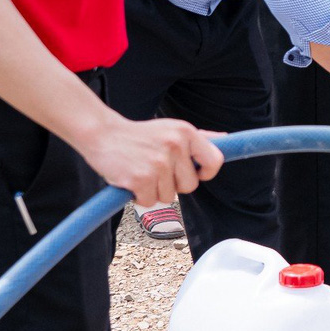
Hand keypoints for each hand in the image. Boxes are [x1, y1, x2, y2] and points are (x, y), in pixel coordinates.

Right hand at [79, 113, 223, 205]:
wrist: (102, 134)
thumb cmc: (140, 135)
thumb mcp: (172, 128)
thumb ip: (200, 137)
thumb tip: (227, 139)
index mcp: (186, 132)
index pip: (215, 161)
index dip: (206, 173)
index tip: (196, 174)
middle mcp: (175, 146)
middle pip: (190, 186)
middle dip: (175, 185)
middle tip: (157, 170)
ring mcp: (158, 163)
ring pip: (169, 197)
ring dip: (155, 191)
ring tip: (142, 171)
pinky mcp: (140, 179)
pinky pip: (150, 202)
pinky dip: (140, 197)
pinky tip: (132, 180)